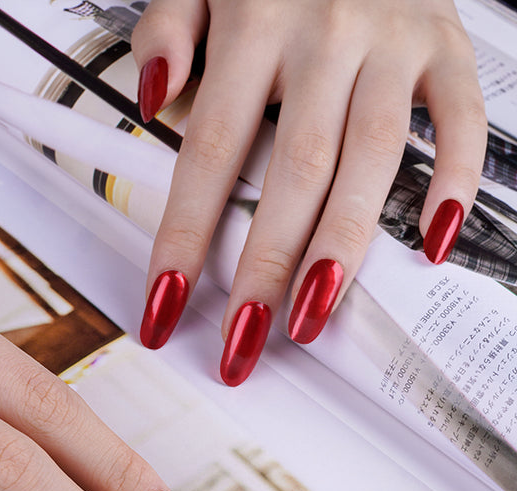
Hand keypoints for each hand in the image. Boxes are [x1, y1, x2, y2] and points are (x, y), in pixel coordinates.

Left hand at [132, 0, 486, 384]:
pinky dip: (454, 182)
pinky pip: (461, 120)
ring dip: (342, 247)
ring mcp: (392, 44)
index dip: (185, 237)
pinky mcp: (445, 47)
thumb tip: (151, 99)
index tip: (165, 303)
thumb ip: (166, 31)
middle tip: (243, 338)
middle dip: (265, 268)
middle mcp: (326, 37)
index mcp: (254, 24)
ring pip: (370, 161)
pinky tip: (432, 243)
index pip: (209, 154)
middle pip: (293, 173)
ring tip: (312, 316)